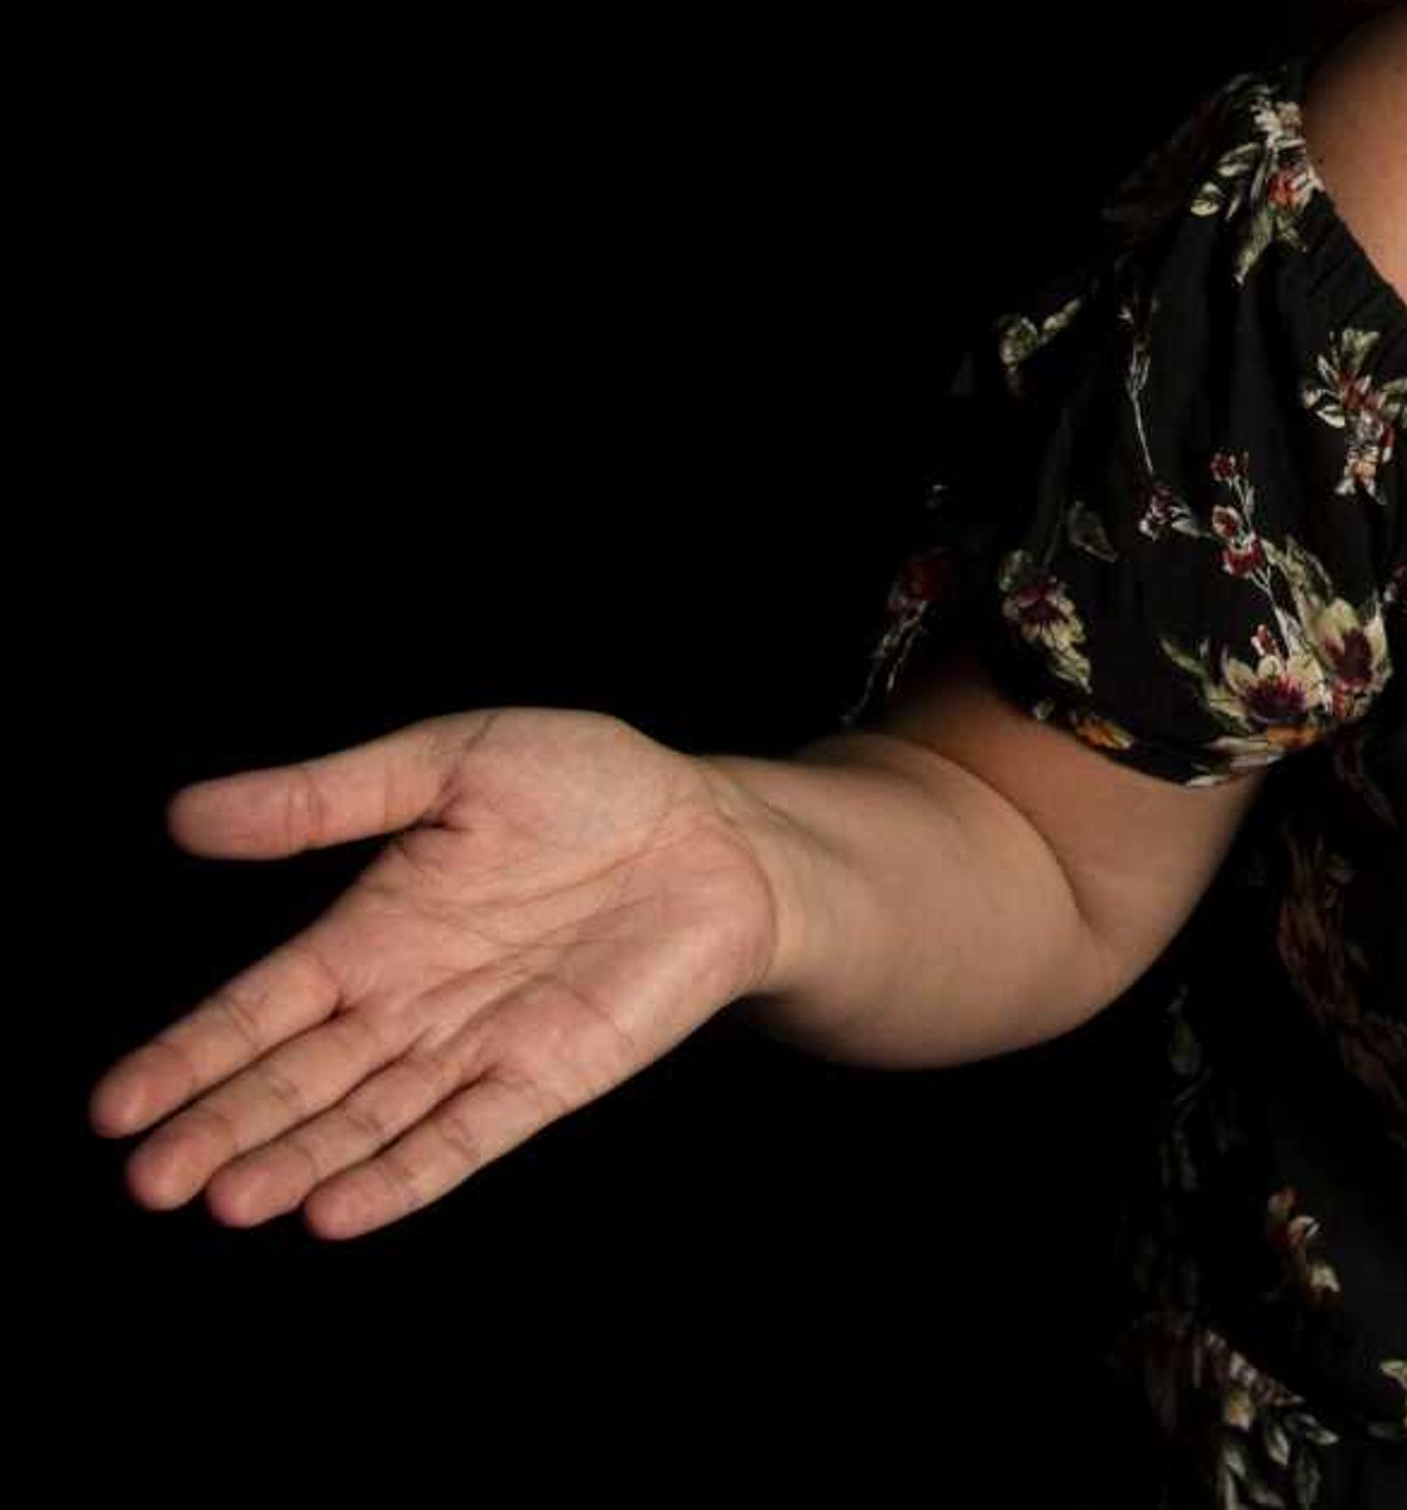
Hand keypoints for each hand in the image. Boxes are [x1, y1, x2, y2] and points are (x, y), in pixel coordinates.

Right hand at [90, 708, 784, 1238]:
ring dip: (298, 1162)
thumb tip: (186, 813)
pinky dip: (404, 1175)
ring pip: (366, 1120)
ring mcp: (477, 1045)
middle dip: (222, 1129)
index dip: (189, 1056)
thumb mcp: (452, 764)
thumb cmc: (591, 785)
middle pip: (297, 1080)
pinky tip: (336, 1213)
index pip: (259, 1008)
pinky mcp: (549, 1076)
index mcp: (373, 931)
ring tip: (227, 1200)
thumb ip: (328, 800)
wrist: (721, 831)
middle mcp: (409, 1003)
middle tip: (148, 1182)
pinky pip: (465, 1136)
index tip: (113, 1110)